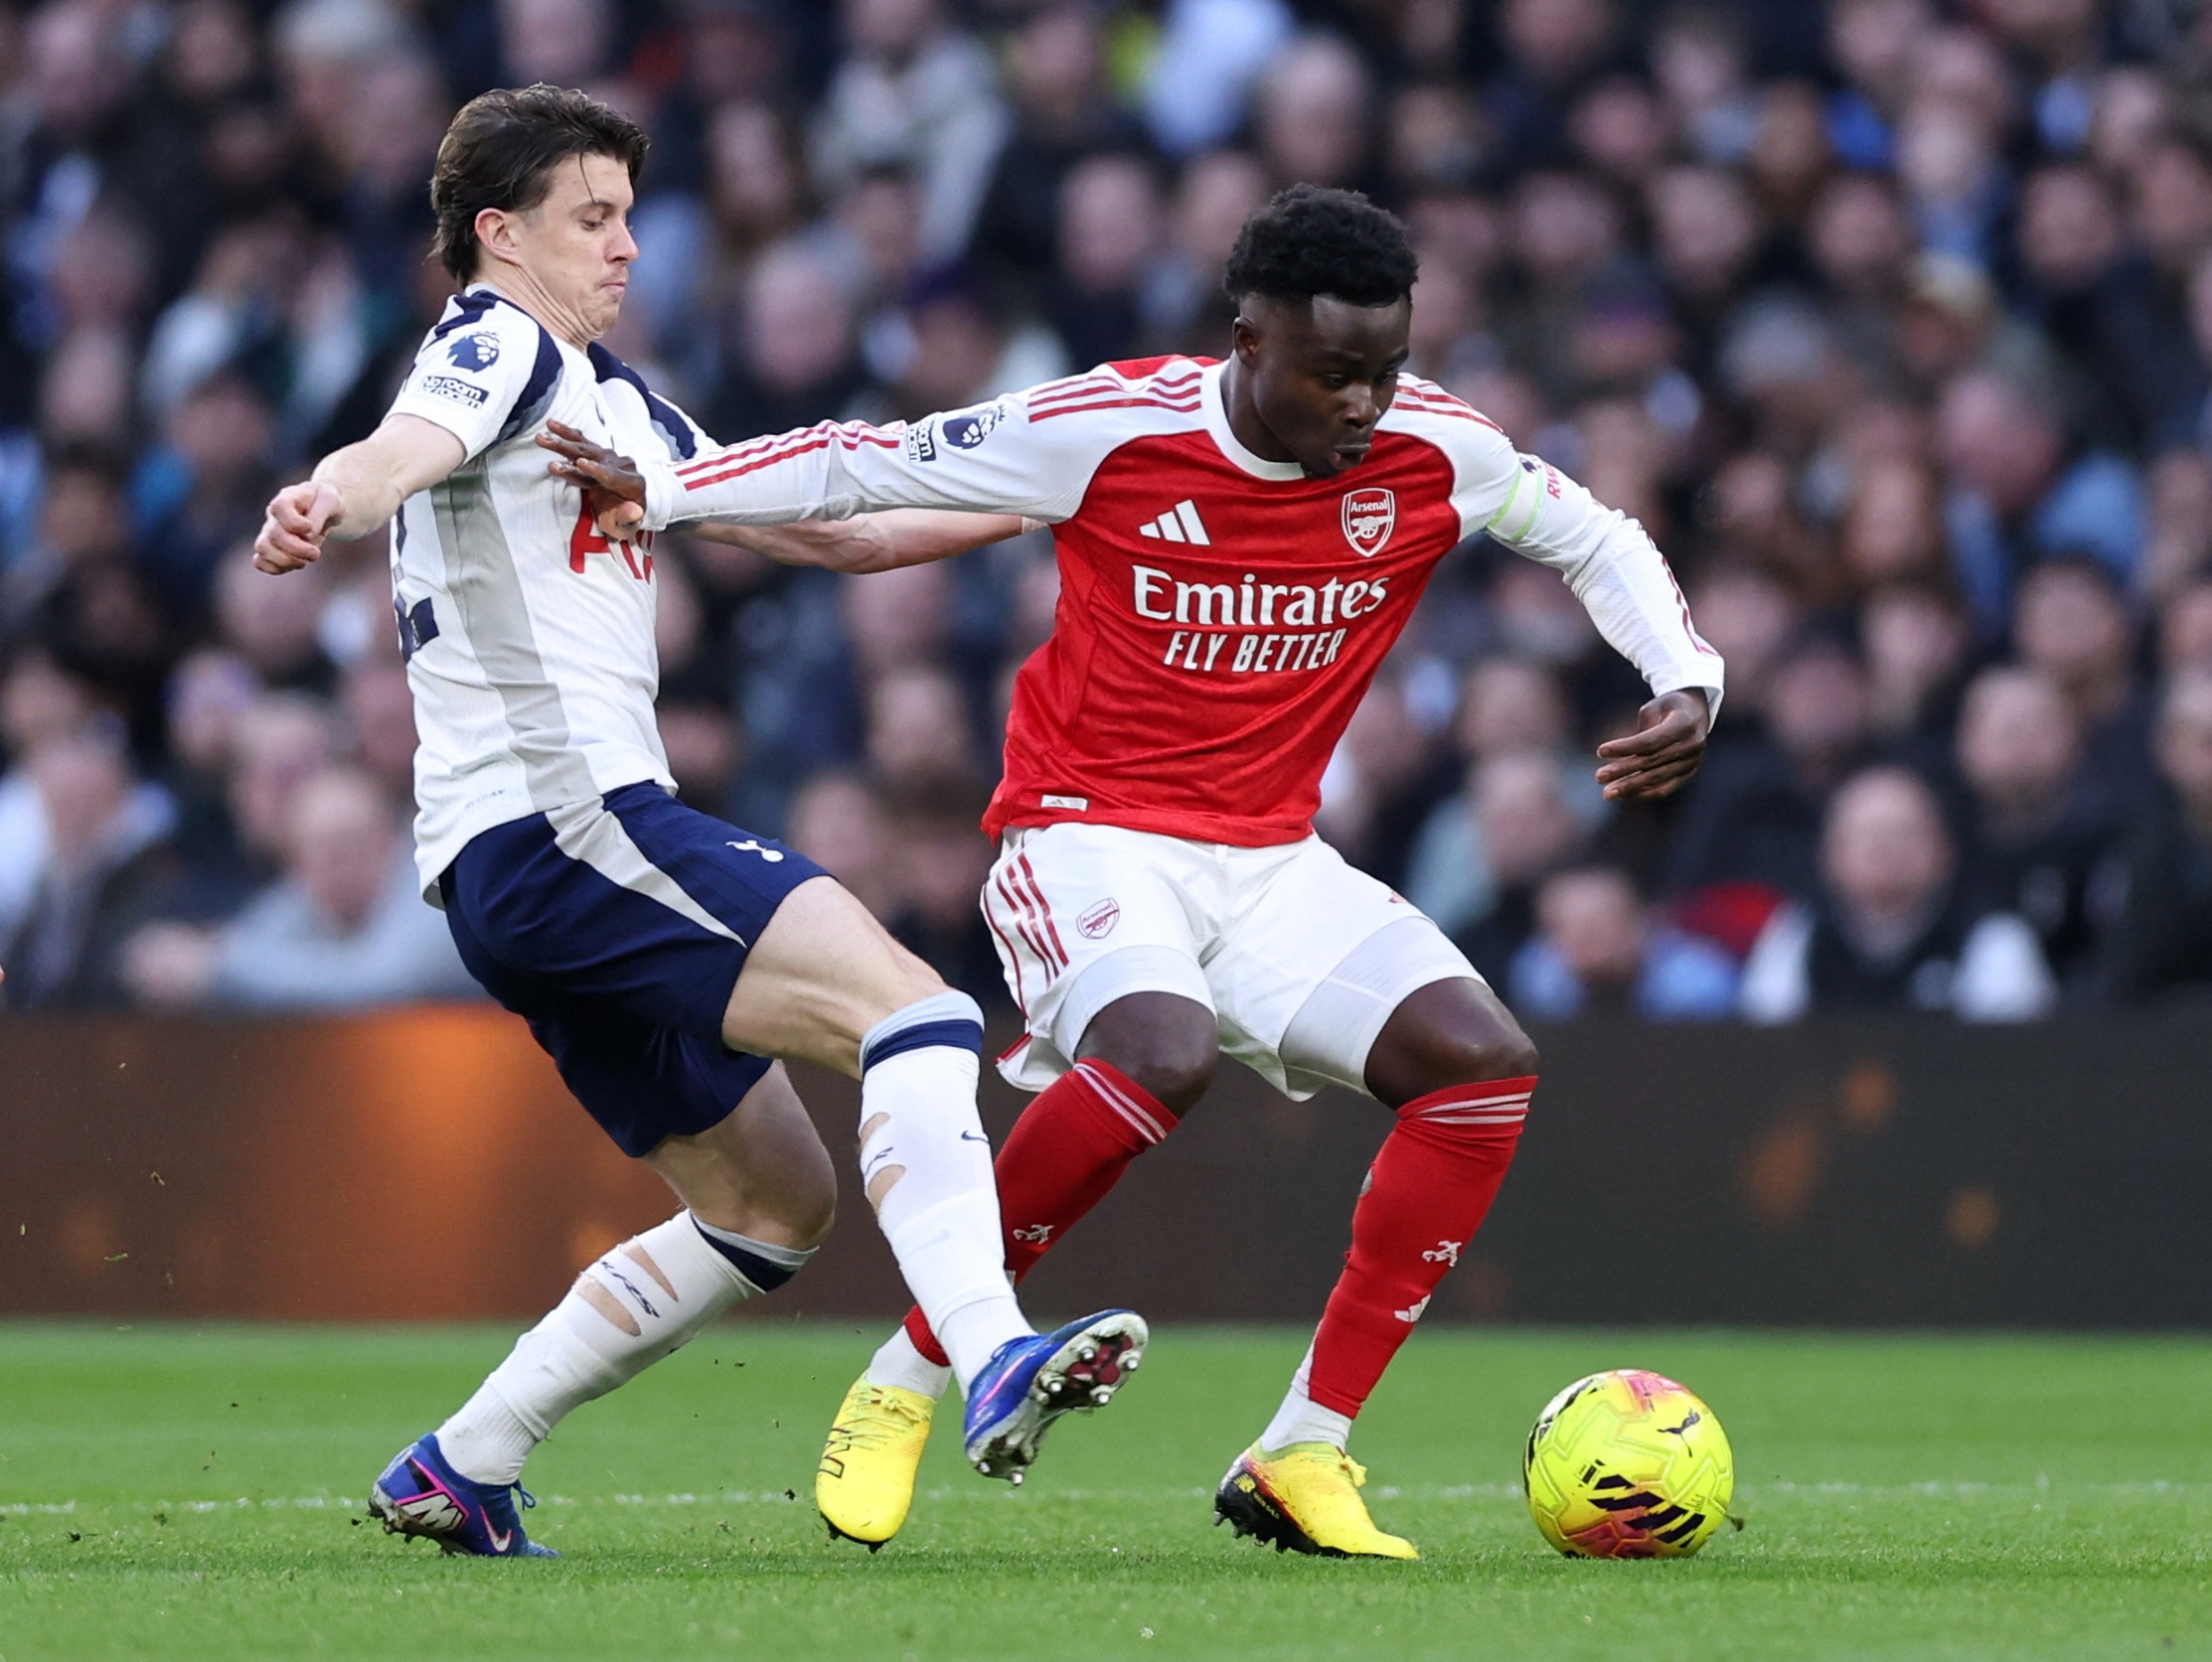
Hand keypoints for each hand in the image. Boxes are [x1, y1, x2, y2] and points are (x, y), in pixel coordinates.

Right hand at [254, 480, 343, 572]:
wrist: (324, 510)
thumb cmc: (326, 503)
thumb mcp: (331, 502)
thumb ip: (319, 514)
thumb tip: (307, 535)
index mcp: (287, 498)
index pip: (279, 507)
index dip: (293, 522)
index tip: (309, 528)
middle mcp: (274, 516)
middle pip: (273, 535)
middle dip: (296, 549)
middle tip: (315, 553)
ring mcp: (269, 532)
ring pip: (263, 549)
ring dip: (286, 561)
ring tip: (305, 561)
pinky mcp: (271, 549)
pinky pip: (261, 562)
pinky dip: (275, 568)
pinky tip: (295, 564)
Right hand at [539, 421, 646, 539]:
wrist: (628, 508)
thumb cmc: (623, 521)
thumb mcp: (626, 528)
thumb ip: (629, 520)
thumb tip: (633, 511)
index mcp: (633, 483)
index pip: (613, 476)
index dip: (596, 470)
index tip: (580, 463)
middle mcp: (623, 465)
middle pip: (594, 457)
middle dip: (569, 451)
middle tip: (549, 445)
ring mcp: (611, 457)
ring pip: (585, 448)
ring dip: (562, 441)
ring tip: (542, 437)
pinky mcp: (600, 453)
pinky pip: (583, 441)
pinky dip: (567, 433)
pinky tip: (551, 425)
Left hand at [1594, 688, 1709, 801]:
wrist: (1696, 713)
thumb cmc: (1668, 708)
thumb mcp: (1653, 708)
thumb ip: (1640, 732)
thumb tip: (1621, 758)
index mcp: (1684, 724)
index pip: (1650, 741)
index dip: (1624, 748)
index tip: (1600, 751)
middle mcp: (1692, 744)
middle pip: (1651, 762)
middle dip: (1623, 771)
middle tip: (1599, 777)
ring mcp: (1693, 762)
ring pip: (1657, 778)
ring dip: (1630, 787)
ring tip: (1607, 793)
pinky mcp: (1689, 773)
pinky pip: (1665, 788)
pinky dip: (1644, 793)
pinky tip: (1625, 795)